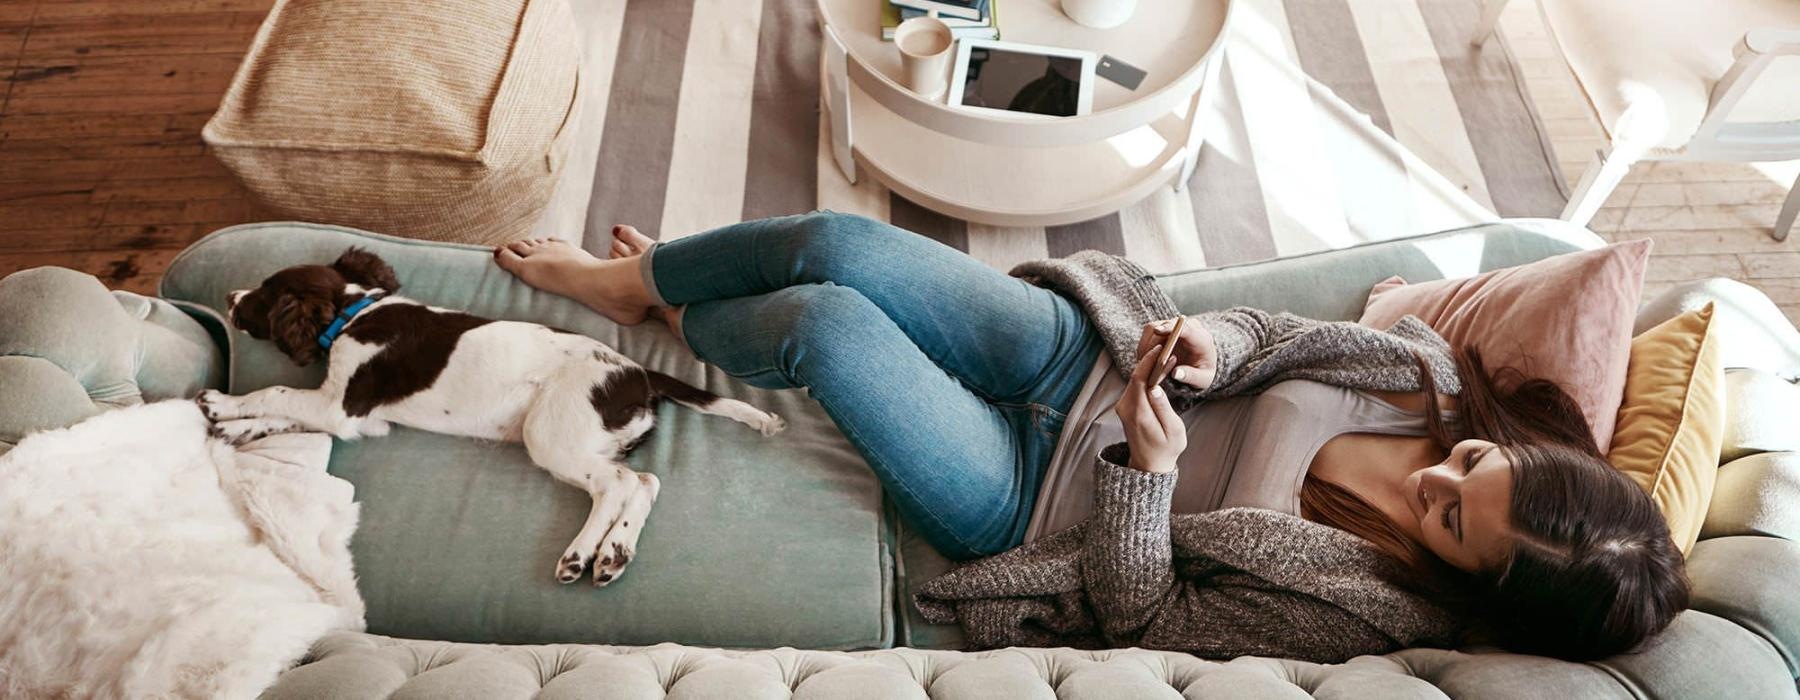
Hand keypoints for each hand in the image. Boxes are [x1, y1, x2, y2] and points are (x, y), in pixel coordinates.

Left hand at [1114, 342, 1186, 473]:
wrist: (1148, 464)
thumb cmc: (1166, 448)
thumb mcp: (1173, 430)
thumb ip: (1164, 408)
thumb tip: (1156, 388)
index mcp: (1138, 413)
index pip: (1139, 379)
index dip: (1149, 361)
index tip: (1161, 348)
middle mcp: (1125, 408)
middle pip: (1135, 376)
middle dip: (1150, 360)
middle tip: (1167, 347)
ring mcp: (1123, 407)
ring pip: (1134, 379)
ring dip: (1148, 367)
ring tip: (1165, 356)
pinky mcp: (1125, 406)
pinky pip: (1134, 386)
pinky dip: (1145, 376)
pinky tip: (1158, 371)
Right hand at [1133, 317, 1215, 389]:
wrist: (1201, 367)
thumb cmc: (1202, 373)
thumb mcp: (1202, 380)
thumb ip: (1191, 376)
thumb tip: (1176, 373)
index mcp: (1200, 337)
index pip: (1184, 327)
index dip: (1170, 327)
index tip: (1157, 331)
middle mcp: (1187, 327)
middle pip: (1164, 326)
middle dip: (1153, 344)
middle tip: (1145, 362)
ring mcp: (1174, 326)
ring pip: (1153, 328)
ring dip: (1146, 345)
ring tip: (1144, 363)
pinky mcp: (1163, 329)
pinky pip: (1148, 333)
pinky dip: (1144, 346)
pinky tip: (1145, 360)